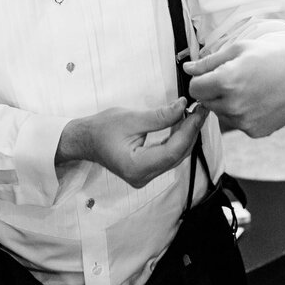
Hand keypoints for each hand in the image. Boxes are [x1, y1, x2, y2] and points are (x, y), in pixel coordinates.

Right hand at [58, 98, 206, 188]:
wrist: (84, 140)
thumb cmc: (101, 129)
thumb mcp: (130, 118)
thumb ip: (159, 116)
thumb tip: (182, 107)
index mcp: (137, 167)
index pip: (172, 151)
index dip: (189, 131)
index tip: (198, 112)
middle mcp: (143, 176)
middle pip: (177, 155)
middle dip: (191, 132)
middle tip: (200, 110)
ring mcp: (145, 176)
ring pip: (175, 156)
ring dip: (186, 135)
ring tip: (194, 114)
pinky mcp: (147, 170)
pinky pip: (168, 156)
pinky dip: (177, 140)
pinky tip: (183, 125)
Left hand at [184, 38, 284, 137]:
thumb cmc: (273, 56)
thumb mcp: (239, 49)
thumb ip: (209, 62)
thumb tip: (188, 68)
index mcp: (227, 81)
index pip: (194, 89)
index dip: (200, 80)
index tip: (210, 74)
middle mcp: (234, 105)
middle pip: (205, 103)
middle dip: (212, 91)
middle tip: (232, 79)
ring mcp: (245, 122)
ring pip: (220, 114)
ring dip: (225, 103)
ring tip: (247, 88)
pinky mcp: (255, 132)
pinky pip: (236, 123)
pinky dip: (241, 113)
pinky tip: (257, 100)